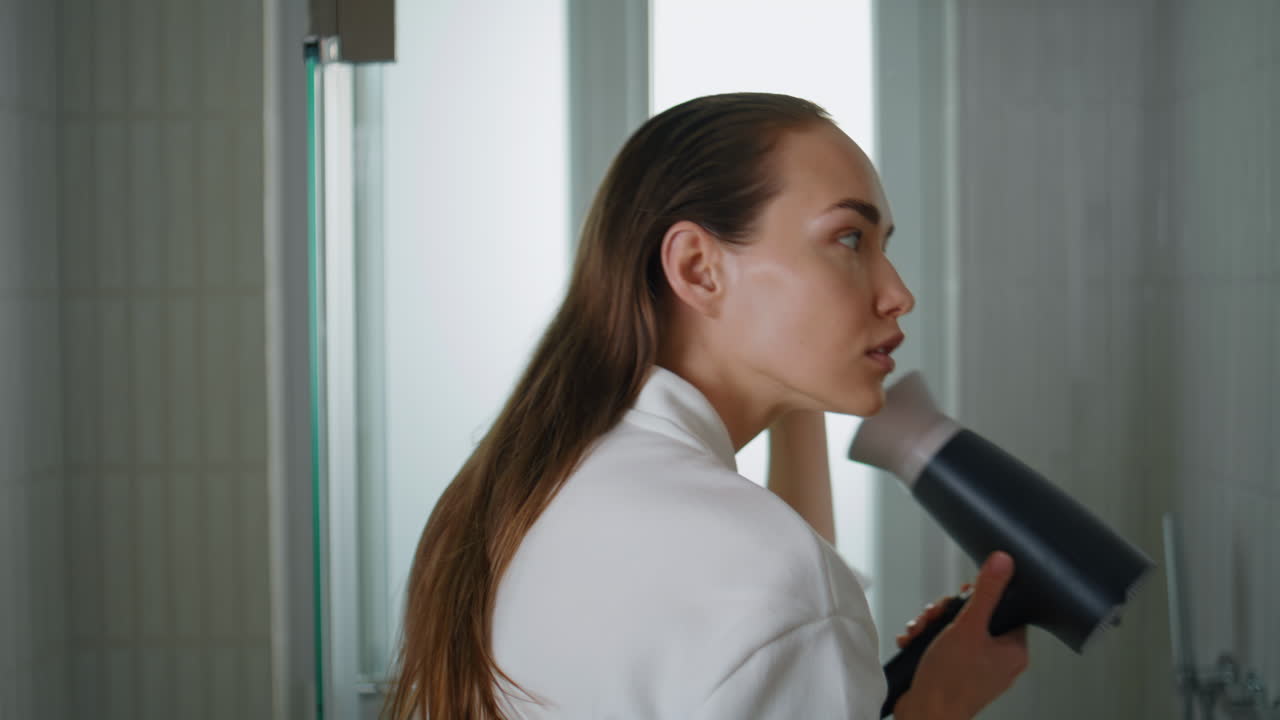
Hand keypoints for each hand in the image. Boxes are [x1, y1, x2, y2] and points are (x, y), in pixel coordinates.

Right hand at [893, 552, 1029, 719]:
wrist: (924, 715)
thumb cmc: (949, 682)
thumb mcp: (967, 627)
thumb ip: (986, 593)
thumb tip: (1003, 562)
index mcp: (1013, 651)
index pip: (1006, 608)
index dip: (981, 597)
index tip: (963, 596)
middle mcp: (999, 660)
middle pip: (976, 617)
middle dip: (947, 612)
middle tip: (936, 616)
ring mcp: (977, 668)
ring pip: (956, 630)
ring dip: (932, 625)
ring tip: (919, 631)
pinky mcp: (956, 673)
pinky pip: (944, 646)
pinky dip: (927, 640)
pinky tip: (913, 641)